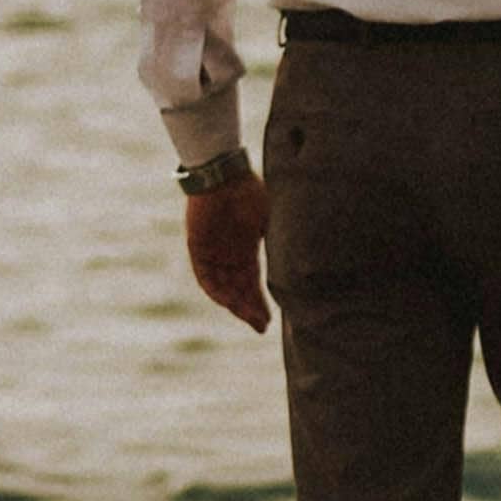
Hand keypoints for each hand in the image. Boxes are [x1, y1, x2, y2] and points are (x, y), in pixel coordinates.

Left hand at [181, 164, 269, 331]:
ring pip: (223, 288)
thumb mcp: (271, 220)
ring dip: (235, 305)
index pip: (253, 283)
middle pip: (238, 290)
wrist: (224, 174)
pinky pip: (206, 276)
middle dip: (249, 310)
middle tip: (261, 327)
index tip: (270, 320)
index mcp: (246, 248)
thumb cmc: (250, 192)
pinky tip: (229, 302)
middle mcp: (229, 255)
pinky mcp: (198, 247)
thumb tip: (302, 263)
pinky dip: (217, 291)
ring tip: (249, 318)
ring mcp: (213, 253)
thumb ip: (279, 240)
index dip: (260, 303)